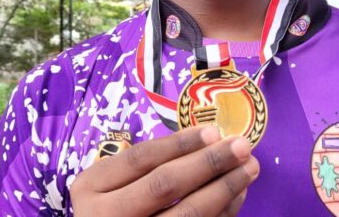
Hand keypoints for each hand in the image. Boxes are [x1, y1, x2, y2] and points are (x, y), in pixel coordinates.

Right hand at [70, 126, 258, 216]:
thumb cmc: (108, 209)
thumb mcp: (107, 185)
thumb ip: (143, 167)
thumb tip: (208, 140)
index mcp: (90, 188)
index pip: (140, 159)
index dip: (179, 144)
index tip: (213, 131)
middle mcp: (106, 216)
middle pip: (164, 185)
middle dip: (208, 163)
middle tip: (241, 146)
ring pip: (186, 215)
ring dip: (223, 189)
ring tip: (248, 169)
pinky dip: (221, 213)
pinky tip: (237, 196)